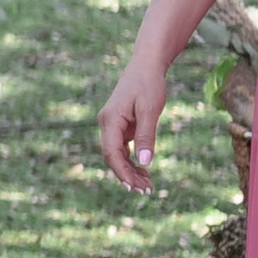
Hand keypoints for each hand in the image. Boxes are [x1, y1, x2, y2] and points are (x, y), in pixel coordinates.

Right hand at [97, 57, 167, 192]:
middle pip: (112, 157)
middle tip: (146, 190)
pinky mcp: (120, 126)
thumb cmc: (148, 85)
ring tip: (147, 185)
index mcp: (110, 120)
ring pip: (117, 155)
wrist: (146, 66)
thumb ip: (146, 136)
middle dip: (127, 175)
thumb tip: (144, 162)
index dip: (122, 172)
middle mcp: (107, 124)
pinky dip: (132, 161)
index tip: (135, 186)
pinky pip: (122, 148)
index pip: (111, 153)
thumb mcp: (150, 110)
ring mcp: (112, 125)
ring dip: (130, 170)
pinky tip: (144, 170)